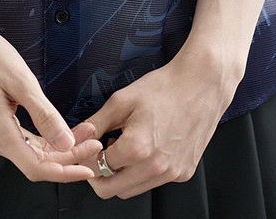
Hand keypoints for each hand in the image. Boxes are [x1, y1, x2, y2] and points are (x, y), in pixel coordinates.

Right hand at [0, 22, 103, 183]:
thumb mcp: (21, 81)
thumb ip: (45, 115)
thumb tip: (67, 143)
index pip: (38, 167)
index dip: (67, 170)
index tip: (90, 165)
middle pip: (37, 162)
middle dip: (68, 155)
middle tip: (94, 139)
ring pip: (31, 152)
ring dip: (58, 147)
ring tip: (83, 133)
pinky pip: (23, 140)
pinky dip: (44, 139)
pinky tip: (59, 130)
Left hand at [75, 50, 241, 199]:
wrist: (202, 84)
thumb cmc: (164, 87)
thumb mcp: (122, 100)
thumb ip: (95, 124)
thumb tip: (74, 138)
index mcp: (136, 149)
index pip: (98, 171)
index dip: (87, 159)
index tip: (87, 149)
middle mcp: (155, 167)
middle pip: (112, 190)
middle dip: (100, 174)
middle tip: (100, 151)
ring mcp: (172, 173)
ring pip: (133, 189)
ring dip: (122, 175)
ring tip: (124, 145)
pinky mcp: (184, 173)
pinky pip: (154, 182)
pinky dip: (143, 171)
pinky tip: (145, 146)